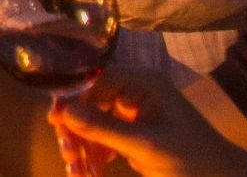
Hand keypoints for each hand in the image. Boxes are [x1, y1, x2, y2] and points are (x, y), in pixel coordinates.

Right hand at [47, 70, 246, 176]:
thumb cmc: (192, 160)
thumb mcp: (147, 147)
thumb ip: (105, 128)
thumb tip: (64, 112)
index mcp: (143, 83)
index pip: (95, 79)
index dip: (71, 97)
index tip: (54, 122)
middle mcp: (136, 90)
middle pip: (90, 100)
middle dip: (76, 127)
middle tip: (69, 155)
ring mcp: (135, 111)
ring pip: (94, 120)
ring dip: (83, 143)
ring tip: (78, 169)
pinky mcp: (135, 130)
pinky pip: (105, 135)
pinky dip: (95, 152)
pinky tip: (92, 169)